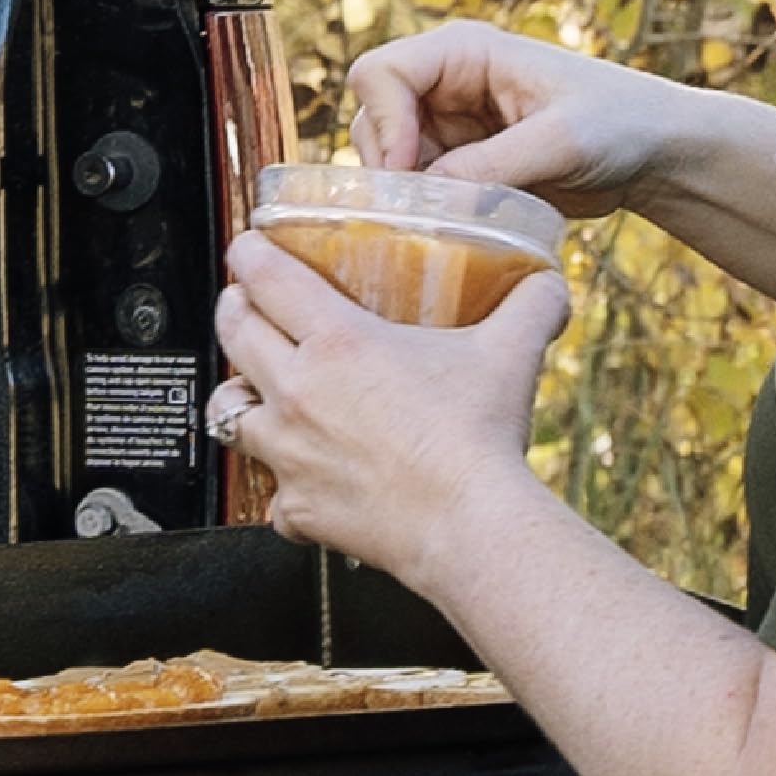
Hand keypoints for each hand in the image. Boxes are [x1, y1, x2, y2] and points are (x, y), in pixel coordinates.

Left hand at [207, 231, 568, 589]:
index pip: (266, 277)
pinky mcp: (297, 507)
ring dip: (238, 392)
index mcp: (337, 341)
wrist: (469, 526)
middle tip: (245, 301)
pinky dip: (281, 483)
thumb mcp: (510, 353)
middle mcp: (298, 392)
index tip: (248, 248)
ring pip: (228, 410)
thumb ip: (529, 305)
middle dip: (234, 308)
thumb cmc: (479, 440)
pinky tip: (301, 477)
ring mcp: (289, 453)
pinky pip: (269, 490)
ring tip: (254, 387)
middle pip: (234, 332)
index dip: (249, 254)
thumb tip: (547, 283)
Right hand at [347, 21, 687, 218]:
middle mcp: (445, 84)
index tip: (407, 172)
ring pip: (387, 162)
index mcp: (464, 51)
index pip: (379, 73)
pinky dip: (425, 212)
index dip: (382, 124)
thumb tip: (425, 198)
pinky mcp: (460, 165)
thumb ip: (491, 167)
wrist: (654, 153)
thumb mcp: (560, 142)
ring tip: (451, 219)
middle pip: (372, 120)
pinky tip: (458, 229)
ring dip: (406, 195)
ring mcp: (449, 126)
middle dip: (388, 167)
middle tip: (426, 210)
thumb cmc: (619, 124)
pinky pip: (416, 190)